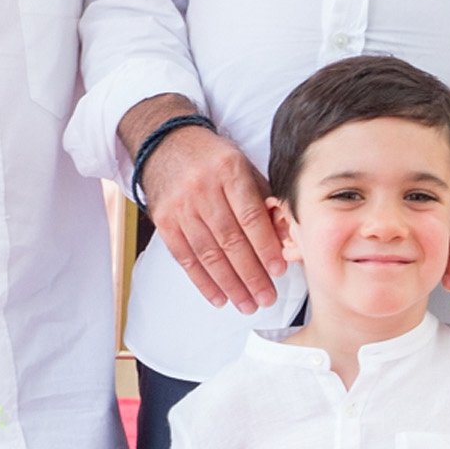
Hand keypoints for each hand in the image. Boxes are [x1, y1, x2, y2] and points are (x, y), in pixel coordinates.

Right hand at [133, 116, 283, 313]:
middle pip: (230, 240)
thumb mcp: (243, 167)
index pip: (250, 217)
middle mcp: (202, 189)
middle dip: (251, 274)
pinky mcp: (164, 221)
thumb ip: (264, 200)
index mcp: (229, 171)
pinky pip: (185, 258)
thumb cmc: (213, 158)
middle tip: (266, 297)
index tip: (278, 271)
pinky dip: (203, 281)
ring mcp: (180, 207)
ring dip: (230, 284)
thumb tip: (285, 237)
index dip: (265, 247)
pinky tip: (219, 297)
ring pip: (208, 254)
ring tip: (247, 304)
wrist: (165, 144)